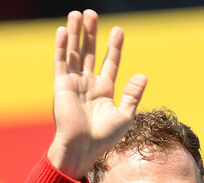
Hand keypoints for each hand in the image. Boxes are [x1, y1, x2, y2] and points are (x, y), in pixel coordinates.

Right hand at [46, 9, 147, 178]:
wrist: (83, 147)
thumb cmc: (104, 137)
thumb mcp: (125, 116)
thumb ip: (133, 95)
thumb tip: (143, 75)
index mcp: (104, 90)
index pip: (110, 62)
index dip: (114, 46)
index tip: (118, 30)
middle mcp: (88, 84)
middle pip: (90, 52)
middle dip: (91, 33)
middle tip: (92, 14)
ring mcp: (74, 83)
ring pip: (75, 52)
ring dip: (76, 34)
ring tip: (78, 14)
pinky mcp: (61, 85)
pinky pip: (61, 62)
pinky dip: (61, 46)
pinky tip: (62, 30)